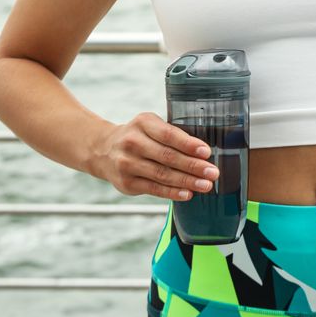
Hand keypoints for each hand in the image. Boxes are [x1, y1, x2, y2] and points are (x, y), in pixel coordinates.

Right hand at [88, 112, 219, 200]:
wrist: (103, 150)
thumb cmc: (137, 137)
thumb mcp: (150, 126)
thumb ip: (172, 135)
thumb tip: (203, 153)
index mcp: (142, 123)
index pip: (168, 135)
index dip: (188, 144)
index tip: (206, 152)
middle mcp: (132, 142)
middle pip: (167, 156)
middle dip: (193, 166)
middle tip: (212, 172)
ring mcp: (127, 164)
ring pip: (162, 175)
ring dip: (187, 181)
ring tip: (205, 185)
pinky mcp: (126, 183)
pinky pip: (154, 189)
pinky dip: (172, 192)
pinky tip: (187, 193)